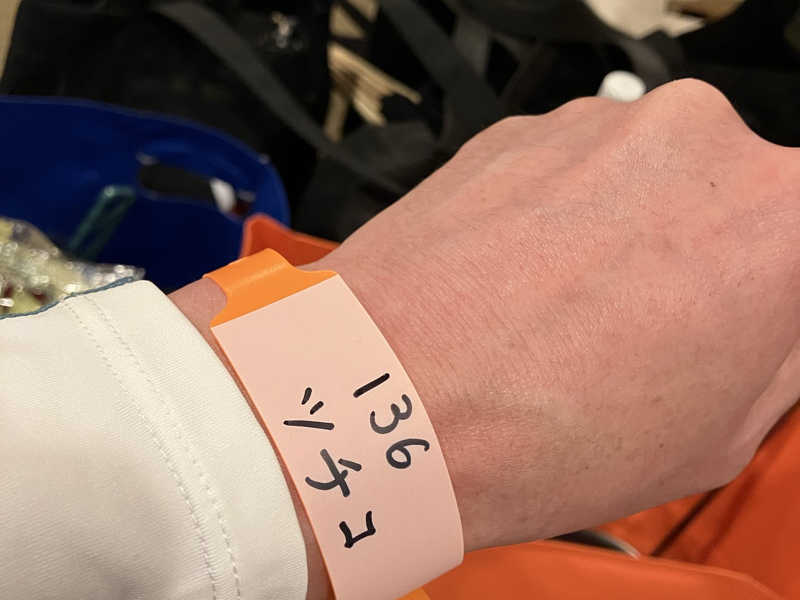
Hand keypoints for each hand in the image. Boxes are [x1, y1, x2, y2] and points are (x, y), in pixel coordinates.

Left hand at [311, 79, 799, 550]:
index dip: (769, 295)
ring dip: (623, 240)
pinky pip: (567, 178)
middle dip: (702, 259)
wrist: (382, 399)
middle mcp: (691, 141)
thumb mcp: (716, 432)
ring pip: (641, 185)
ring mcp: (592, 127)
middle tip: (652, 334)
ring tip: (567, 321)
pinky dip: (557, 222)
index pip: (792, 243)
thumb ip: (776, 351)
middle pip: (725, 201)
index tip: (738, 319)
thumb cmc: (535, 430)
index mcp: (775, 214)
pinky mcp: (515, 133)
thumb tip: (777, 320)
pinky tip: (521, 291)